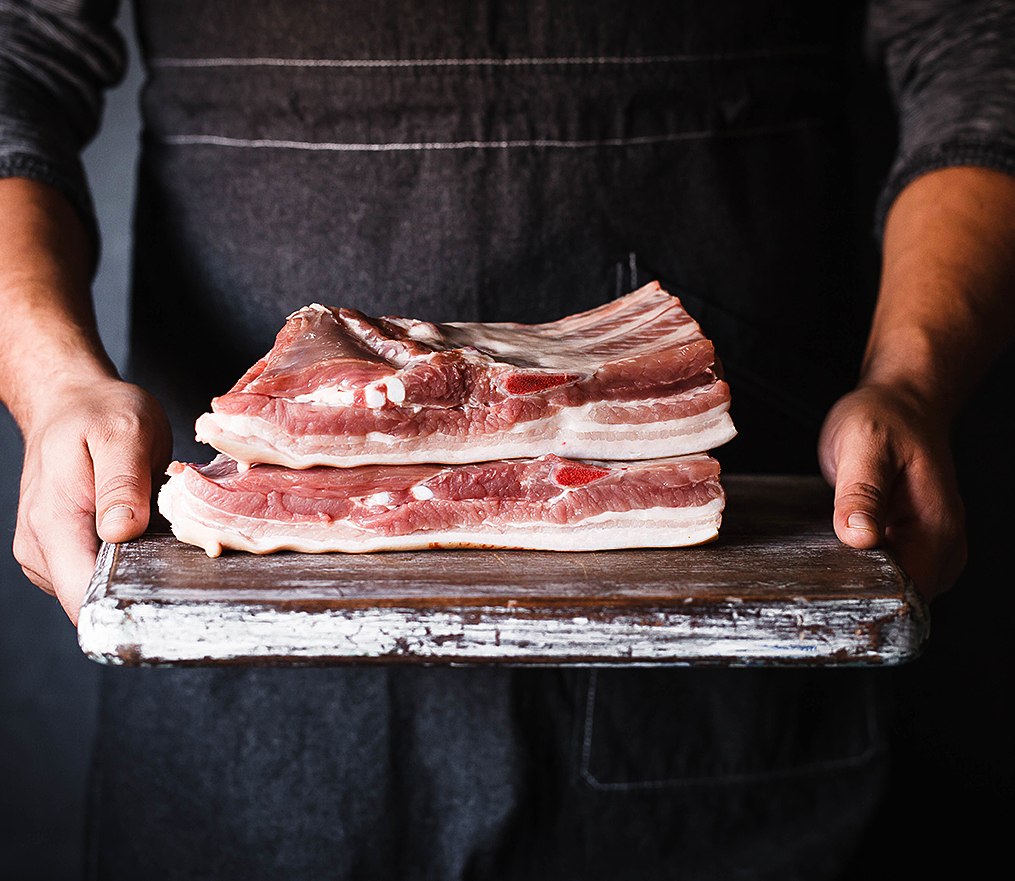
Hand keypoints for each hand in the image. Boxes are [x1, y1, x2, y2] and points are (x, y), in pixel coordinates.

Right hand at [13, 377, 171, 623]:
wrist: (71, 402)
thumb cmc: (98, 412)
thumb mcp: (124, 434)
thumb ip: (124, 484)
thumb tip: (122, 532)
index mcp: (54, 523)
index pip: (84, 598)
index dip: (129, 605)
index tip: (169, 594)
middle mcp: (41, 548)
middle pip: (94, 600)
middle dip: (140, 588)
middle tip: (175, 552)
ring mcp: (46, 553)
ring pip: (97, 589)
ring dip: (134, 572)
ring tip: (155, 533)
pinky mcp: (59, 551)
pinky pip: (97, 572)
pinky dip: (125, 560)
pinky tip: (140, 533)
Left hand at [818, 384, 965, 599]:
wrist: (901, 403)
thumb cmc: (885, 419)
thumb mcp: (864, 448)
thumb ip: (861, 493)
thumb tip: (859, 538)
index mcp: (936, 527)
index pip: (909, 592)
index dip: (868, 597)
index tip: (830, 590)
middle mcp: (943, 544)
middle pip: (901, 598)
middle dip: (858, 592)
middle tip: (814, 577)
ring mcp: (931, 546)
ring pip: (895, 588)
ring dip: (858, 581)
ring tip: (823, 560)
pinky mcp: (914, 543)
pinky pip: (890, 571)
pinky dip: (862, 567)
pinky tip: (836, 552)